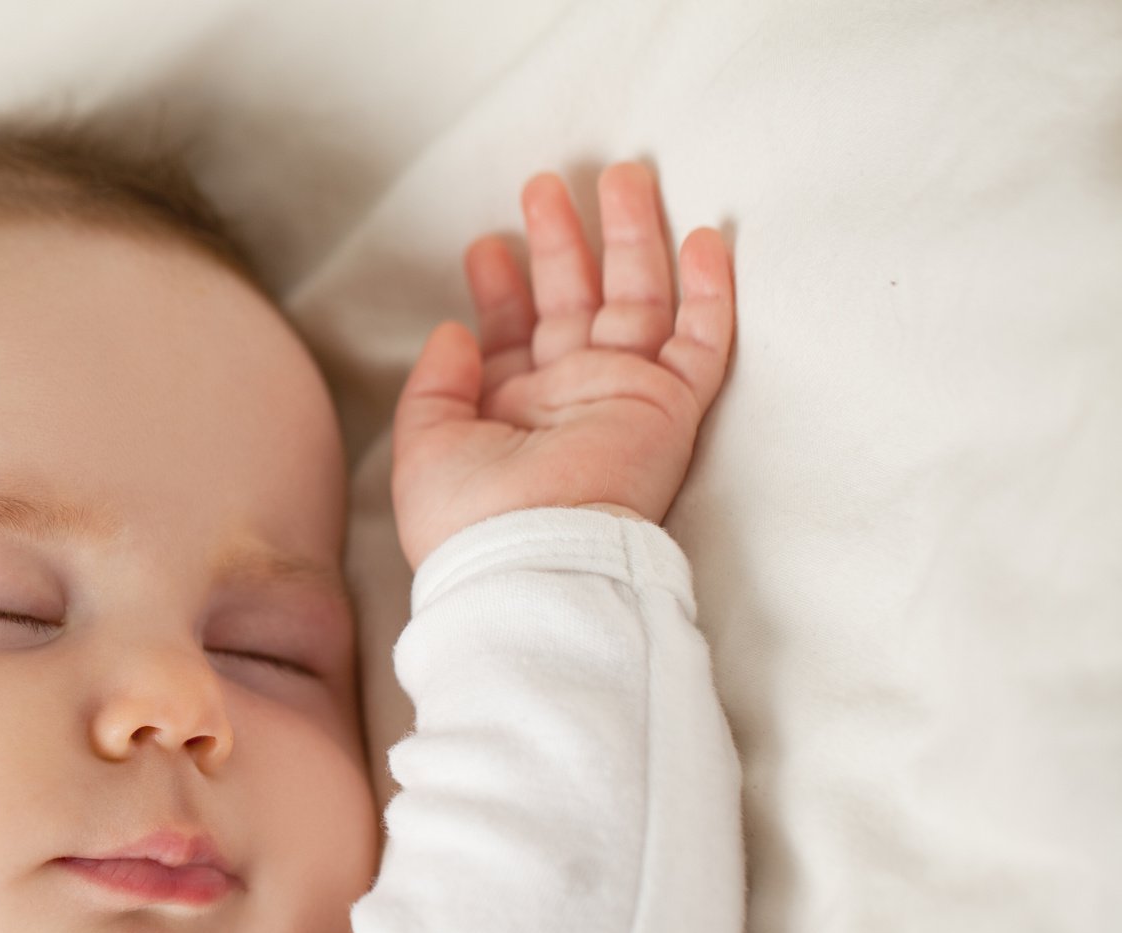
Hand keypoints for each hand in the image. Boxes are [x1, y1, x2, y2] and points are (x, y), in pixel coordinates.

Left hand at [390, 162, 734, 570]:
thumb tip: (452, 331)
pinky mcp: (669, 408)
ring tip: (622, 173)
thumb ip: (434, 385)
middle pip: (574, 300)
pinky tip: (705, 238)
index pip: (513, 334)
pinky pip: (702, 342)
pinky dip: (708, 292)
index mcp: (510, 411)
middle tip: (546, 184)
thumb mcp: (424, 447)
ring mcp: (623, 397)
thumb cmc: (467, 518)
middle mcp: (568, 398)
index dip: (501, 287)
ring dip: (631, 238)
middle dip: (562, 241)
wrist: (529, 558)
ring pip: (638, 300)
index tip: (485, 246)